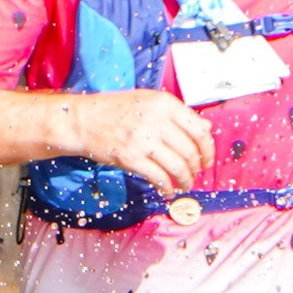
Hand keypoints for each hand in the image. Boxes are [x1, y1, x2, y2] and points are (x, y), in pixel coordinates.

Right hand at [73, 88, 213, 198]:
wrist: (84, 120)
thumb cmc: (116, 110)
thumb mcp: (149, 102)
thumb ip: (178, 115)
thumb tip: (206, 128)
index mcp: (164, 104)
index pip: (199, 130)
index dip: (208, 149)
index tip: (207, 159)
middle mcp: (157, 120)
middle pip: (190, 151)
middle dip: (196, 168)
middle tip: (195, 174)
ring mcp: (144, 140)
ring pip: (178, 166)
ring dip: (185, 180)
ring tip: (185, 184)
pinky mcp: (131, 158)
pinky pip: (159, 177)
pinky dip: (167, 187)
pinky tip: (167, 190)